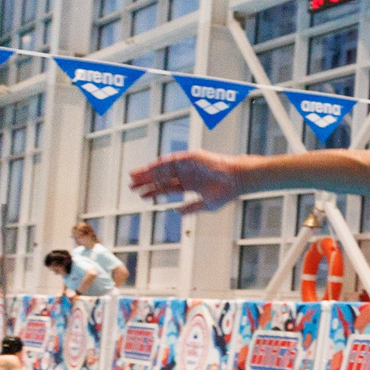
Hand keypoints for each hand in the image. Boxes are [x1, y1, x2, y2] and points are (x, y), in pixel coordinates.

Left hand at [128, 150, 246, 213]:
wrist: (238, 180)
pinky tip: (150, 167)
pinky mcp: (191, 158)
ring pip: (163, 169)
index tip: (141, 196)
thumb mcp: (206, 205)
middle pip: (162, 178)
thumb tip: (177, 212)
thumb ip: (191, 208)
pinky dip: (161, 163)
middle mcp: (186, 174)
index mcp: (190, 185)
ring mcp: (188, 166)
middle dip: (146, 182)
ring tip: (134, 177)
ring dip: (149, 172)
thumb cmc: (226, 192)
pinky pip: (173, 160)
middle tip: (131, 186)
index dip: (154, 192)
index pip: (167, 188)